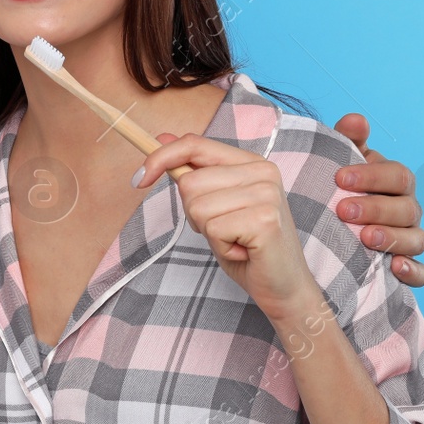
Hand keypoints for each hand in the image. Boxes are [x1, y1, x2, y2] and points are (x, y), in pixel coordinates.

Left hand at [136, 133, 322, 323]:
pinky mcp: (265, 220)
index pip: (194, 144)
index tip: (139, 179)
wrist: (284, 287)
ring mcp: (266, 194)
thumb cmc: (247, 246)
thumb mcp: (214, 205)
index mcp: (251, 162)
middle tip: (225, 229)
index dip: (160, 157)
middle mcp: (263, 171)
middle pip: (189, 182)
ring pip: (197, 206)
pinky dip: (221, 247)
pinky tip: (243, 251)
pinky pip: (212, 229)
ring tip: (236, 239)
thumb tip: (160, 137)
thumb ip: (192, 172)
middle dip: (194, 214)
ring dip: (208, 232)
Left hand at [332, 114, 423, 287]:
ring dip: (393, 238)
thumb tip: (356, 120)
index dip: (371, 175)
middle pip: (407, 207)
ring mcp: (409, 238)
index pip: (397, 175)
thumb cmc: (334, 189)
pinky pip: (422, 272)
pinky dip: (414, 271)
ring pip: (417, 238)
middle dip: (376, 208)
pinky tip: (395, 267)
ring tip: (365, 237)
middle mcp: (406, 209)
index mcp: (393, 182)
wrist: (322, 227)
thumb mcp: (336, 162)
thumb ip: (346, 140)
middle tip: (344, 211)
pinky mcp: (407, 267)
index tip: (339, 178)